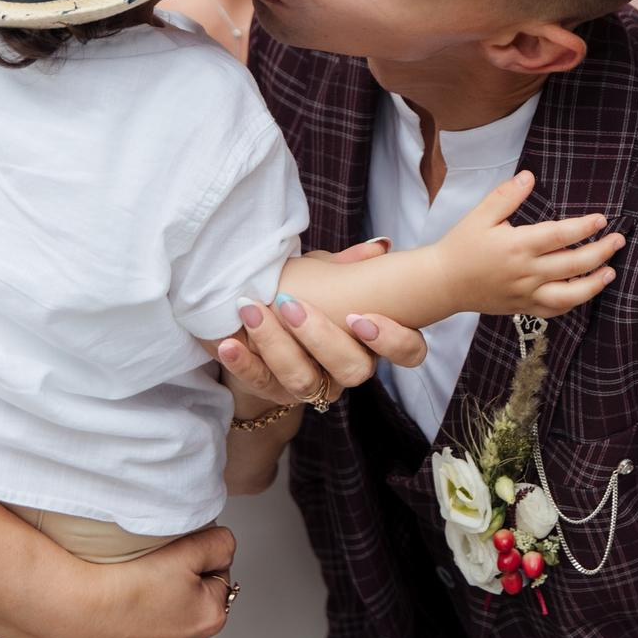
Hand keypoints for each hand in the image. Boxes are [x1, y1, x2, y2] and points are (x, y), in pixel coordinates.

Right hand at [37, 524, 234, 637]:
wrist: (71, 611)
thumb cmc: (123, 581)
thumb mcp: (184, 549)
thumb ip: (219, 546)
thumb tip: (226, 552)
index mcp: (210, 618)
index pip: (216, 586)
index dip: (194, 573)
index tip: (167, 571)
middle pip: (192, 624)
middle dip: (178, 610)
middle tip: (146, 593)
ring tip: (129, 618)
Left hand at [218, 241, 425, 406]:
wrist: (253, 327)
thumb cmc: (300, 297)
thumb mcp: (322, 277)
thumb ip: (347, 266)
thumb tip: (380, 246)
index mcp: (369, 341)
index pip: (408, 352)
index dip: (394, 341)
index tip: (361, 317)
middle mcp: (346, 369)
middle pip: (353, 369)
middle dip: (322, 338)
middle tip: (290, 304)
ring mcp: (311, 386)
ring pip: (305, 382)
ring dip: (278, 346)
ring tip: (253, 312)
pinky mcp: (272, 391)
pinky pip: (261, 383)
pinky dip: (244, 363)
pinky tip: (229, 344)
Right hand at [428, 170, 623, 317]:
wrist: (443, 283)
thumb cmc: (461, 246)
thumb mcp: (480, 215)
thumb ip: (506, 196)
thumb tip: (530, 177)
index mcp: (517, 246)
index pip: (561, 236)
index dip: (585, 227)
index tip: (602, 219)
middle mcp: (526, 272)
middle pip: (574, 265)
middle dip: (601, 252)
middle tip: (619, 240)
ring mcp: (526, 294)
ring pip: (570, 295)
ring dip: (594, 283)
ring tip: (611, 271)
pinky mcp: (523, 307)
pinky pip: (555, 310)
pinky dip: (574, 302)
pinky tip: (586, 290)